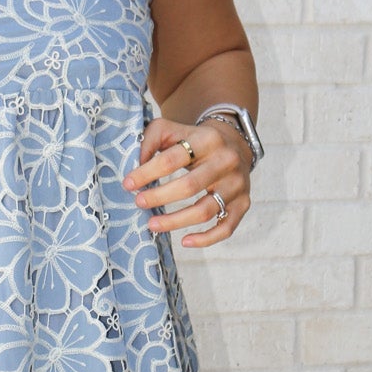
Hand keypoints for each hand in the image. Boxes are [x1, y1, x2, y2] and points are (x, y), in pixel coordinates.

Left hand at [123, 113, 252, 248]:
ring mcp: (237, 185)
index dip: (147, 173)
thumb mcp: (172, 130)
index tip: (128, 184)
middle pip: (189, 186)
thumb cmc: (195, 140)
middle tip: (138, 203)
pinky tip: (185, 241)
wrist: (236, 144)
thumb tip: (135, 167)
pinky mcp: (244, 203)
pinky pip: (226, 228)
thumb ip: (150, 141)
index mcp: (207, 140)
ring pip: (205, 211)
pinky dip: (206, 239)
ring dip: (175, 222)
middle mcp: (226, 162)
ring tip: (152, 225)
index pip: (172, 159)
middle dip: (159, 197)